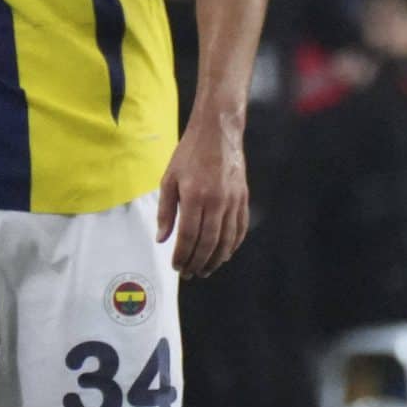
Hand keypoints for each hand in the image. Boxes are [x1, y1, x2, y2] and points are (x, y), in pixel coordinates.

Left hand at [156, 105, 249, 276]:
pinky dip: (233, 244)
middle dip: (198, 261)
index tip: (177, 266)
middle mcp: (217, 201)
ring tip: (206, 269)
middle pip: (209, 242)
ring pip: (227, 238)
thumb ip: (166, 211)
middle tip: (190, 274)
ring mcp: (234, 200)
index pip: (190, 235)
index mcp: (195, 196)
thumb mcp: (169, 179)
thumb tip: (162, 239)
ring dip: (216, 258)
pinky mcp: (244, 198)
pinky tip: (225, 253)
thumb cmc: (188, 155)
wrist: (217, 133)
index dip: (183, 254)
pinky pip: (240, 227)